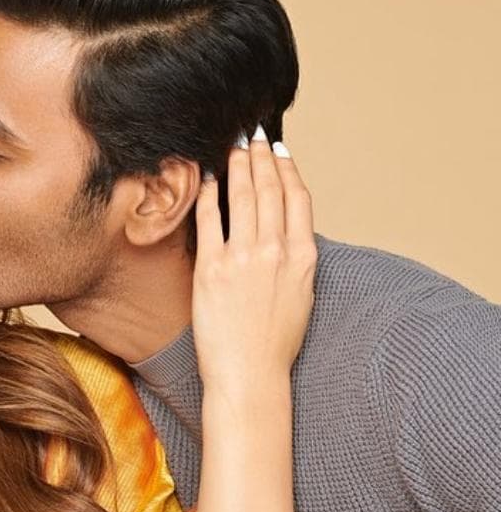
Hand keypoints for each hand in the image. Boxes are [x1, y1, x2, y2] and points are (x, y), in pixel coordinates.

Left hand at [191, 128, 316, 395]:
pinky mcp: (211, 268)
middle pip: (269, 190)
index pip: (297, 199)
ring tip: (232, 148)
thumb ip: (297, 259)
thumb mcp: (302, 295)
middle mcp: (276, 252)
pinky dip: (209, 195)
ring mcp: (243, 258)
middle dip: (259, 158)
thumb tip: (288, 232)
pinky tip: (207, 179)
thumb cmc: (275, 342)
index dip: (287, 170)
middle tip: (251, 136)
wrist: (250, 374)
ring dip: (237, 167)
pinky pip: (209, 221)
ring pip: (242, 198)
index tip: (278, 151)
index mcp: (303, 257)